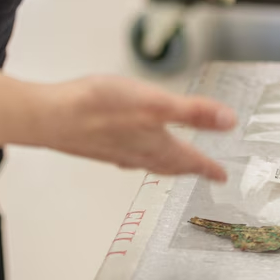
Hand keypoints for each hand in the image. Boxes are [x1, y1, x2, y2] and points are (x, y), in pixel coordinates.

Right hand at [0, 67, 234, 181]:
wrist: (50, 117)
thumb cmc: (100, 107)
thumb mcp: (156, 103)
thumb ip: (193, 113)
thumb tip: (229, 122)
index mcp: (157, 145)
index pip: (191, 160)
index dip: (209, 167)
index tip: (222, 177)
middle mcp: (137, 154)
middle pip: (170, 165)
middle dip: (188, 169)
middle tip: (203, 173)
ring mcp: (115, 151)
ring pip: (148, 162)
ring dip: (164, 164)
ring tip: (172, 165)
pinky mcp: (96, 144)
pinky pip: (126, 156)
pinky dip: (138, 156)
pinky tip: (128, 149)